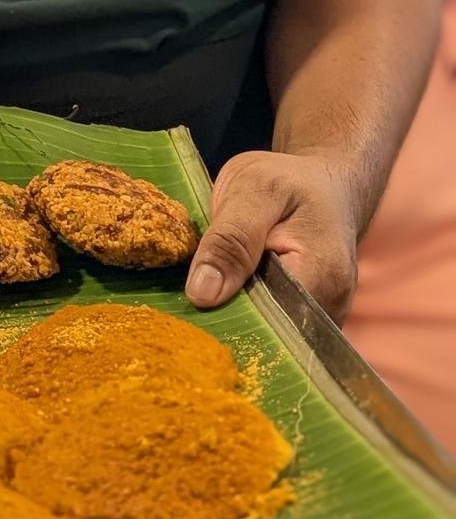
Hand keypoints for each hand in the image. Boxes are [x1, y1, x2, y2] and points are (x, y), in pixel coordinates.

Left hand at [185, 148, 359, 322]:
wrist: (324, 185)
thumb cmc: (289, 183)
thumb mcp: (254, 191)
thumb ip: (230, 239)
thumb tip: (202, 295)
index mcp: (322, 275)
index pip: (269, 320)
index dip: (226, 318)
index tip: (190, 314)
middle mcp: (330, 307)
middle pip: (269, 335)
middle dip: (228, 326)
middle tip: (189, 312)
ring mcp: (323, 317)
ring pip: (270, 335)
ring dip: (236, 321)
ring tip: (205, 304)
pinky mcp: (308, 319)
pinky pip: (274, 329)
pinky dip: (248, 316)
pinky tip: (226, 301)